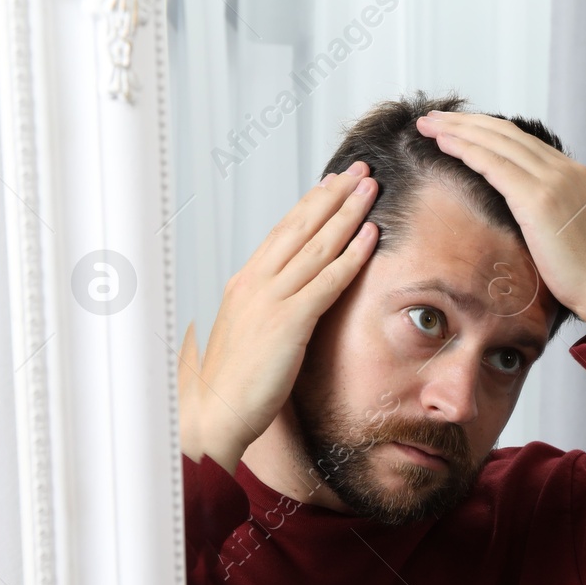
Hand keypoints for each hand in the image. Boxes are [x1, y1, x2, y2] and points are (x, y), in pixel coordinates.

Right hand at [178, 162, 380, 472]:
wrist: (215, 413)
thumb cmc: (233, 383)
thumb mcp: (251, 334)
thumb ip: (268, 310)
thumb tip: (287, 301)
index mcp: (246, 283)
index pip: (283, 232)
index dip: (311, 205)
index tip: (332, 184)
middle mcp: (256, 282)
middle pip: (301, 227)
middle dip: (333, 195)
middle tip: (359, 171)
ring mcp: (270, 299)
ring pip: (316, 245)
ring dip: (347, 213)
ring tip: (370, 189)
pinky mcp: (288, 322)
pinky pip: (326, 281)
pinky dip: (350, 255)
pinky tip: (370, 236)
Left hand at [416, 111, 585, 332]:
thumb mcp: (574, 232)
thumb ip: (554, 215)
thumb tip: (532, 223)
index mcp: (575, 175)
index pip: (522, 142)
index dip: (487, 131)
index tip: (460, 130)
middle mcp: (565, 169)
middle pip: (506, 133)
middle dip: (466, 122)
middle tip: (433, 117)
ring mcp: (553, 181)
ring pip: (496, 141)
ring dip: (458, 130)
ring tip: (428, 124)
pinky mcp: (538, 198)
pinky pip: (493, 164)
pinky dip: (465, 148)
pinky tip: (443, 143)